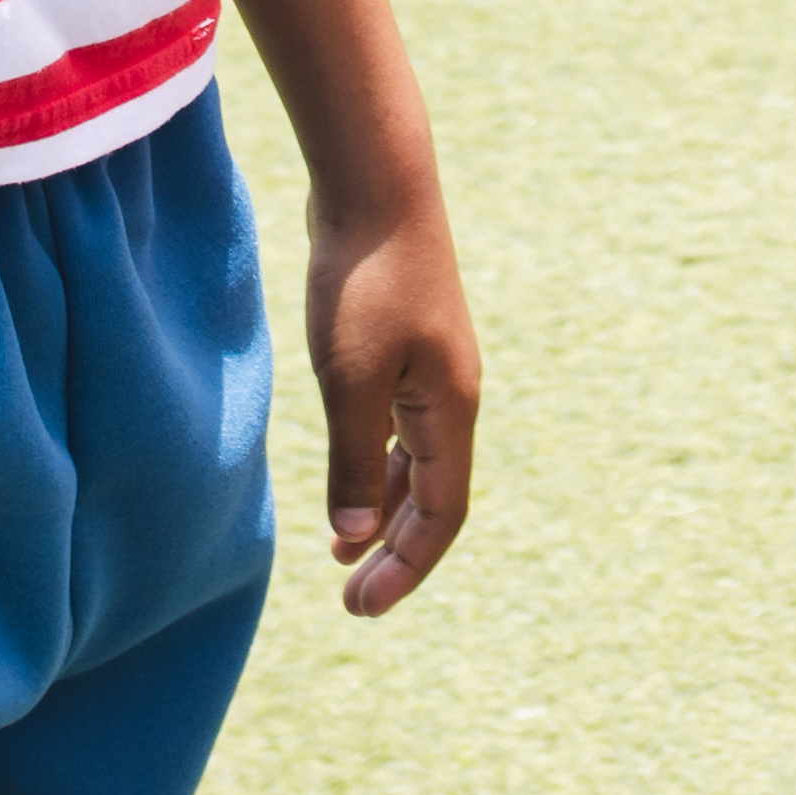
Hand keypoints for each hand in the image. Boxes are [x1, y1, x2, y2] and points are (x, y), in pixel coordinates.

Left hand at [303, 185, 478, 618]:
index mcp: (449, 410)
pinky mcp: (410, 344)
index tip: (360, 609)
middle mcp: (452, 396)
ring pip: (417, 462)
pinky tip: (348, 471)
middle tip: (352, 599)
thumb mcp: (349, 380)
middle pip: (434, 496)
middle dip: (397, 553)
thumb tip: (352, 539)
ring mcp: (434, 368)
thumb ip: (351, 461)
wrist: (377, 185)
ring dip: (383, 510)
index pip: (441, 515)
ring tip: (342, 550)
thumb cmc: (364, 281)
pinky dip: (377, 464)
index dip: (406, 568)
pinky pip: (401, 428)